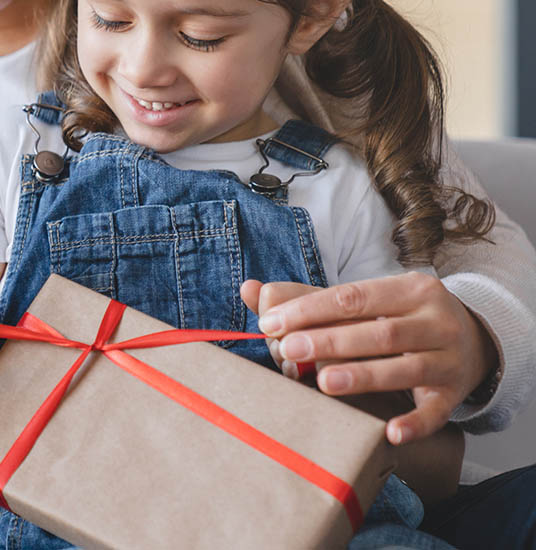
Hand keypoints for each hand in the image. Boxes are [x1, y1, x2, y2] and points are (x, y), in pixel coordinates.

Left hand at [242, 273, 498, 444]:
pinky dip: (413, 423)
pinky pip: (435, 412)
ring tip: (323, 382)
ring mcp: (448, 358)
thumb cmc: (400, 318)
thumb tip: (249, 289)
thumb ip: (308, 299)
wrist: (474, 341)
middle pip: (379, 331)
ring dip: (362, 376)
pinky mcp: (454, 394)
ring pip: (404, 368)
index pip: (353, 296)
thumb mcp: (368, 301)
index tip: (271, 323)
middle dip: (330, 341)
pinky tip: (389, 433)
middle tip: (288, 349)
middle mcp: (435, 321)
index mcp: (410, 289)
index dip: (310, 310)